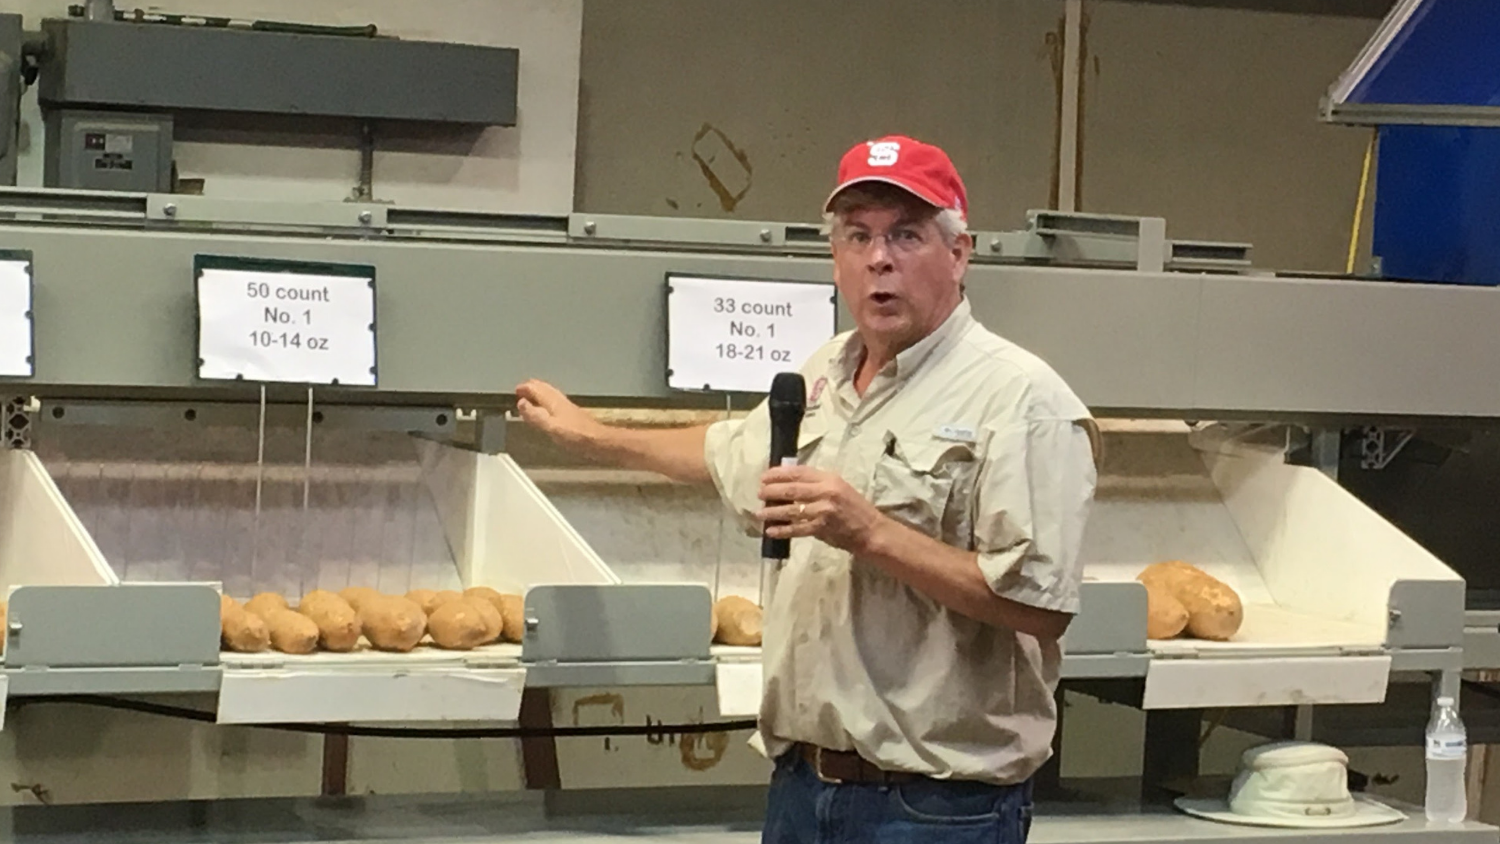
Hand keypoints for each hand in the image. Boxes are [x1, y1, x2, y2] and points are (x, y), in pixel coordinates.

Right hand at [515, 379, 604, 451]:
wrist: (598, 441)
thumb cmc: (575, 436)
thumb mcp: (550, 427)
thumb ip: (535, 415)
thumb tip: (521, 403)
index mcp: (553, 402)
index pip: (536, 389)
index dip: (525, 388)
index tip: (516, 390)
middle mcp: (560, 401)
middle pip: (544, 388)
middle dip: (532, 387)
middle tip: (522, 390)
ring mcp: (568, 407)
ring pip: (550, 394)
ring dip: (540, 393)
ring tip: (532, 396)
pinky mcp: (572, 414)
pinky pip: (555, 402)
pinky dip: (547, 401)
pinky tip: (549, 409)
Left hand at [756, 465, 885, 553]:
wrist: (870, 530)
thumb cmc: (854, 507)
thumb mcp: (839, 487)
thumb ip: (816, 484)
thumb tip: (789, 482)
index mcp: (829, 479)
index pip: (799, 472)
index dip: (779, 474)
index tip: (765, 476)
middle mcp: (825, 493)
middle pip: (792, 489)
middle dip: (772, 491)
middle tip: (759, 493)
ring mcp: (823, 511)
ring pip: (791, 509)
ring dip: (772, 511)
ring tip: (759, 513)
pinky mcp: (821, 529)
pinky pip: (797, 529)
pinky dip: (782, 530)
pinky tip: (771, 531)